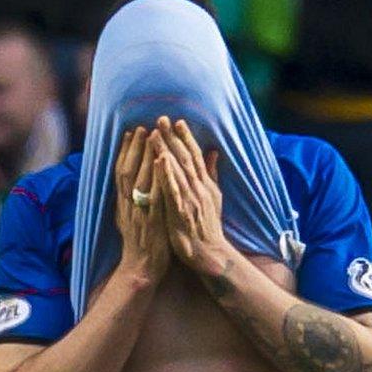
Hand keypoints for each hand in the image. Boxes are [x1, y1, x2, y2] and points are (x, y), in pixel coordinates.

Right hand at [111, 126, 170, 285]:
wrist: (141, 268)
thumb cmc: (141, 242)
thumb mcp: (132, 217)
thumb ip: (133, 198)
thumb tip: (133, 181)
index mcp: (123, 203)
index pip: (121, 171)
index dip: (126, 150)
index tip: (132, 131)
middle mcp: (128, 205)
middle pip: (128, 171)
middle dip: (135, 147)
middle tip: (143, 127)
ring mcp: (139, 213)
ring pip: (139, 180)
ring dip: (145, 157)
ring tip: (152, 137)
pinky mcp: (152, 222)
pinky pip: (154, 198)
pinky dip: (157, 180)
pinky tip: (162, 166)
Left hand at [152, 118, 232, 277]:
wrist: (210, 253)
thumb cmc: (208, 226)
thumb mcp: (214, 197)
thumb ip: (212, 174)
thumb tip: (213, 153)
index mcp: (204, 185)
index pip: (194, 157)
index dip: (186, 138)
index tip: (178, 121)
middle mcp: (198, 189)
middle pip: (184, 159)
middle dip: (173, 138)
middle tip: (162, 118)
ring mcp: (190, 200)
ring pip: (177, 171)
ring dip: (167, 151)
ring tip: (156, 134)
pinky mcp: (181, 212)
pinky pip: (173, 191)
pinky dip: (167, 175)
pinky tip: (160, 162)